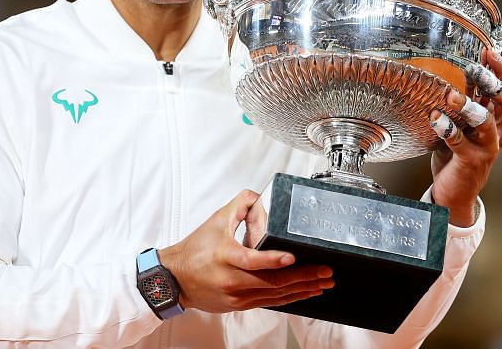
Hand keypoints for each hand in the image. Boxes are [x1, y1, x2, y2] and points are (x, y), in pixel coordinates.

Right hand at [158, 189, 333, 311]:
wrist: (175, 278)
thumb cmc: (195, 250)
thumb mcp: (216, 220)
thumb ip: (240, 204)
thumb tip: (260, 196)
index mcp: (225, 256)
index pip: (253, 260)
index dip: (274, 260)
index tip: (293, 256)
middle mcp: (232, 280)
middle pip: (272, 283)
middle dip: (303, 278)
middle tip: (325, 272)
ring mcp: (237, 296)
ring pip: (275, 296)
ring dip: (302, 290)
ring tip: (322, 283)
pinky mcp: (239, 305)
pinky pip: (269, 302)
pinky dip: (289, 298)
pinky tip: (304, 293)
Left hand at [429, 48, 501, 226]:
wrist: (455, 192)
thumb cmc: (457, 152)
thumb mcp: (463, 123)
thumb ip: (464, 100)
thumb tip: (455, 67)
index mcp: (499, 119)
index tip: (488, 51)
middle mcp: (498, 132)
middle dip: (493, 83)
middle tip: (475, 69)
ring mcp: (487, 147)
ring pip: (487, 123)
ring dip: (469, 106)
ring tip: (451, 95)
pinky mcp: (471, 161)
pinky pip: (460, 143)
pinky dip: (447, 129)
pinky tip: (435, 118)